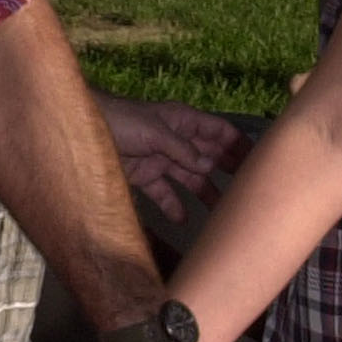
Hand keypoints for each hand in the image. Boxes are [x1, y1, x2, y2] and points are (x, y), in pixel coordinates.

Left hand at [96, 95, 245, 221]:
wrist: (82, 129)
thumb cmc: (121, 120)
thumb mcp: (155, 131)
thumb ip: (182, 149)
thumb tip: (208, 165)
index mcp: (182, 121)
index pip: (218, 131)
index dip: (237, 144)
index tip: (259, 162)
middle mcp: (176, 140)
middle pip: (208, 157)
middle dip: (225, 172)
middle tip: (248, 192)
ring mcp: (160, 159)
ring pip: (189, 178)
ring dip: (204, 193)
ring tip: (221, 214)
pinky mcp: (144, 176)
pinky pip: (163, 193)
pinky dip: (172, 206)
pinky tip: (182, 221)